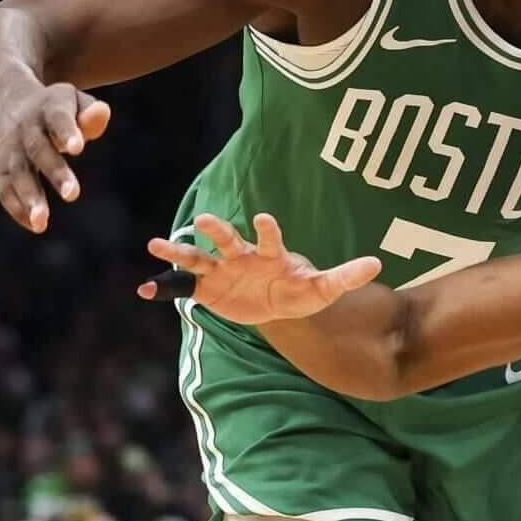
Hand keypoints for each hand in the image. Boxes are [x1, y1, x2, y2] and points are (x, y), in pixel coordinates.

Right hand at [0, 85, 109, 234]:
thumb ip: (90, 113)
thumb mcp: (74, 102)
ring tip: (41, 222)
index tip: (78, 148)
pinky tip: (34, 225)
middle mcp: (26, 127)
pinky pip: (3, 186)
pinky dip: (16, 207)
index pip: (58, 118)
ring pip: (16, 172)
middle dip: (54, 171)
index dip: (67, 132)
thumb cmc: (56, 109)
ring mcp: (10, 148)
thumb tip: (101, 114)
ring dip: (28, 197)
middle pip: (38, 148)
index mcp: (49, 107)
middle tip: (73, 194)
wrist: (5, 104)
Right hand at [140, 212, 380, 321]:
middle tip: (204, 219)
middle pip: (226, 238)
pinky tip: (143, 290)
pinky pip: (182, 287)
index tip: (263, 218)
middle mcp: (240, 256)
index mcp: (269, 253)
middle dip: (216, 229)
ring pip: (197, 256)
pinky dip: (163, 288)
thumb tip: (377, 264)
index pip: (268, 236)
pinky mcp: (206, 289)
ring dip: (178, 250)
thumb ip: (345, 276)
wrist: (275, 302)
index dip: (267, 229)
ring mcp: (220, 270)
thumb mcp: (323, 288)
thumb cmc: (299, 289)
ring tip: (156, 244)